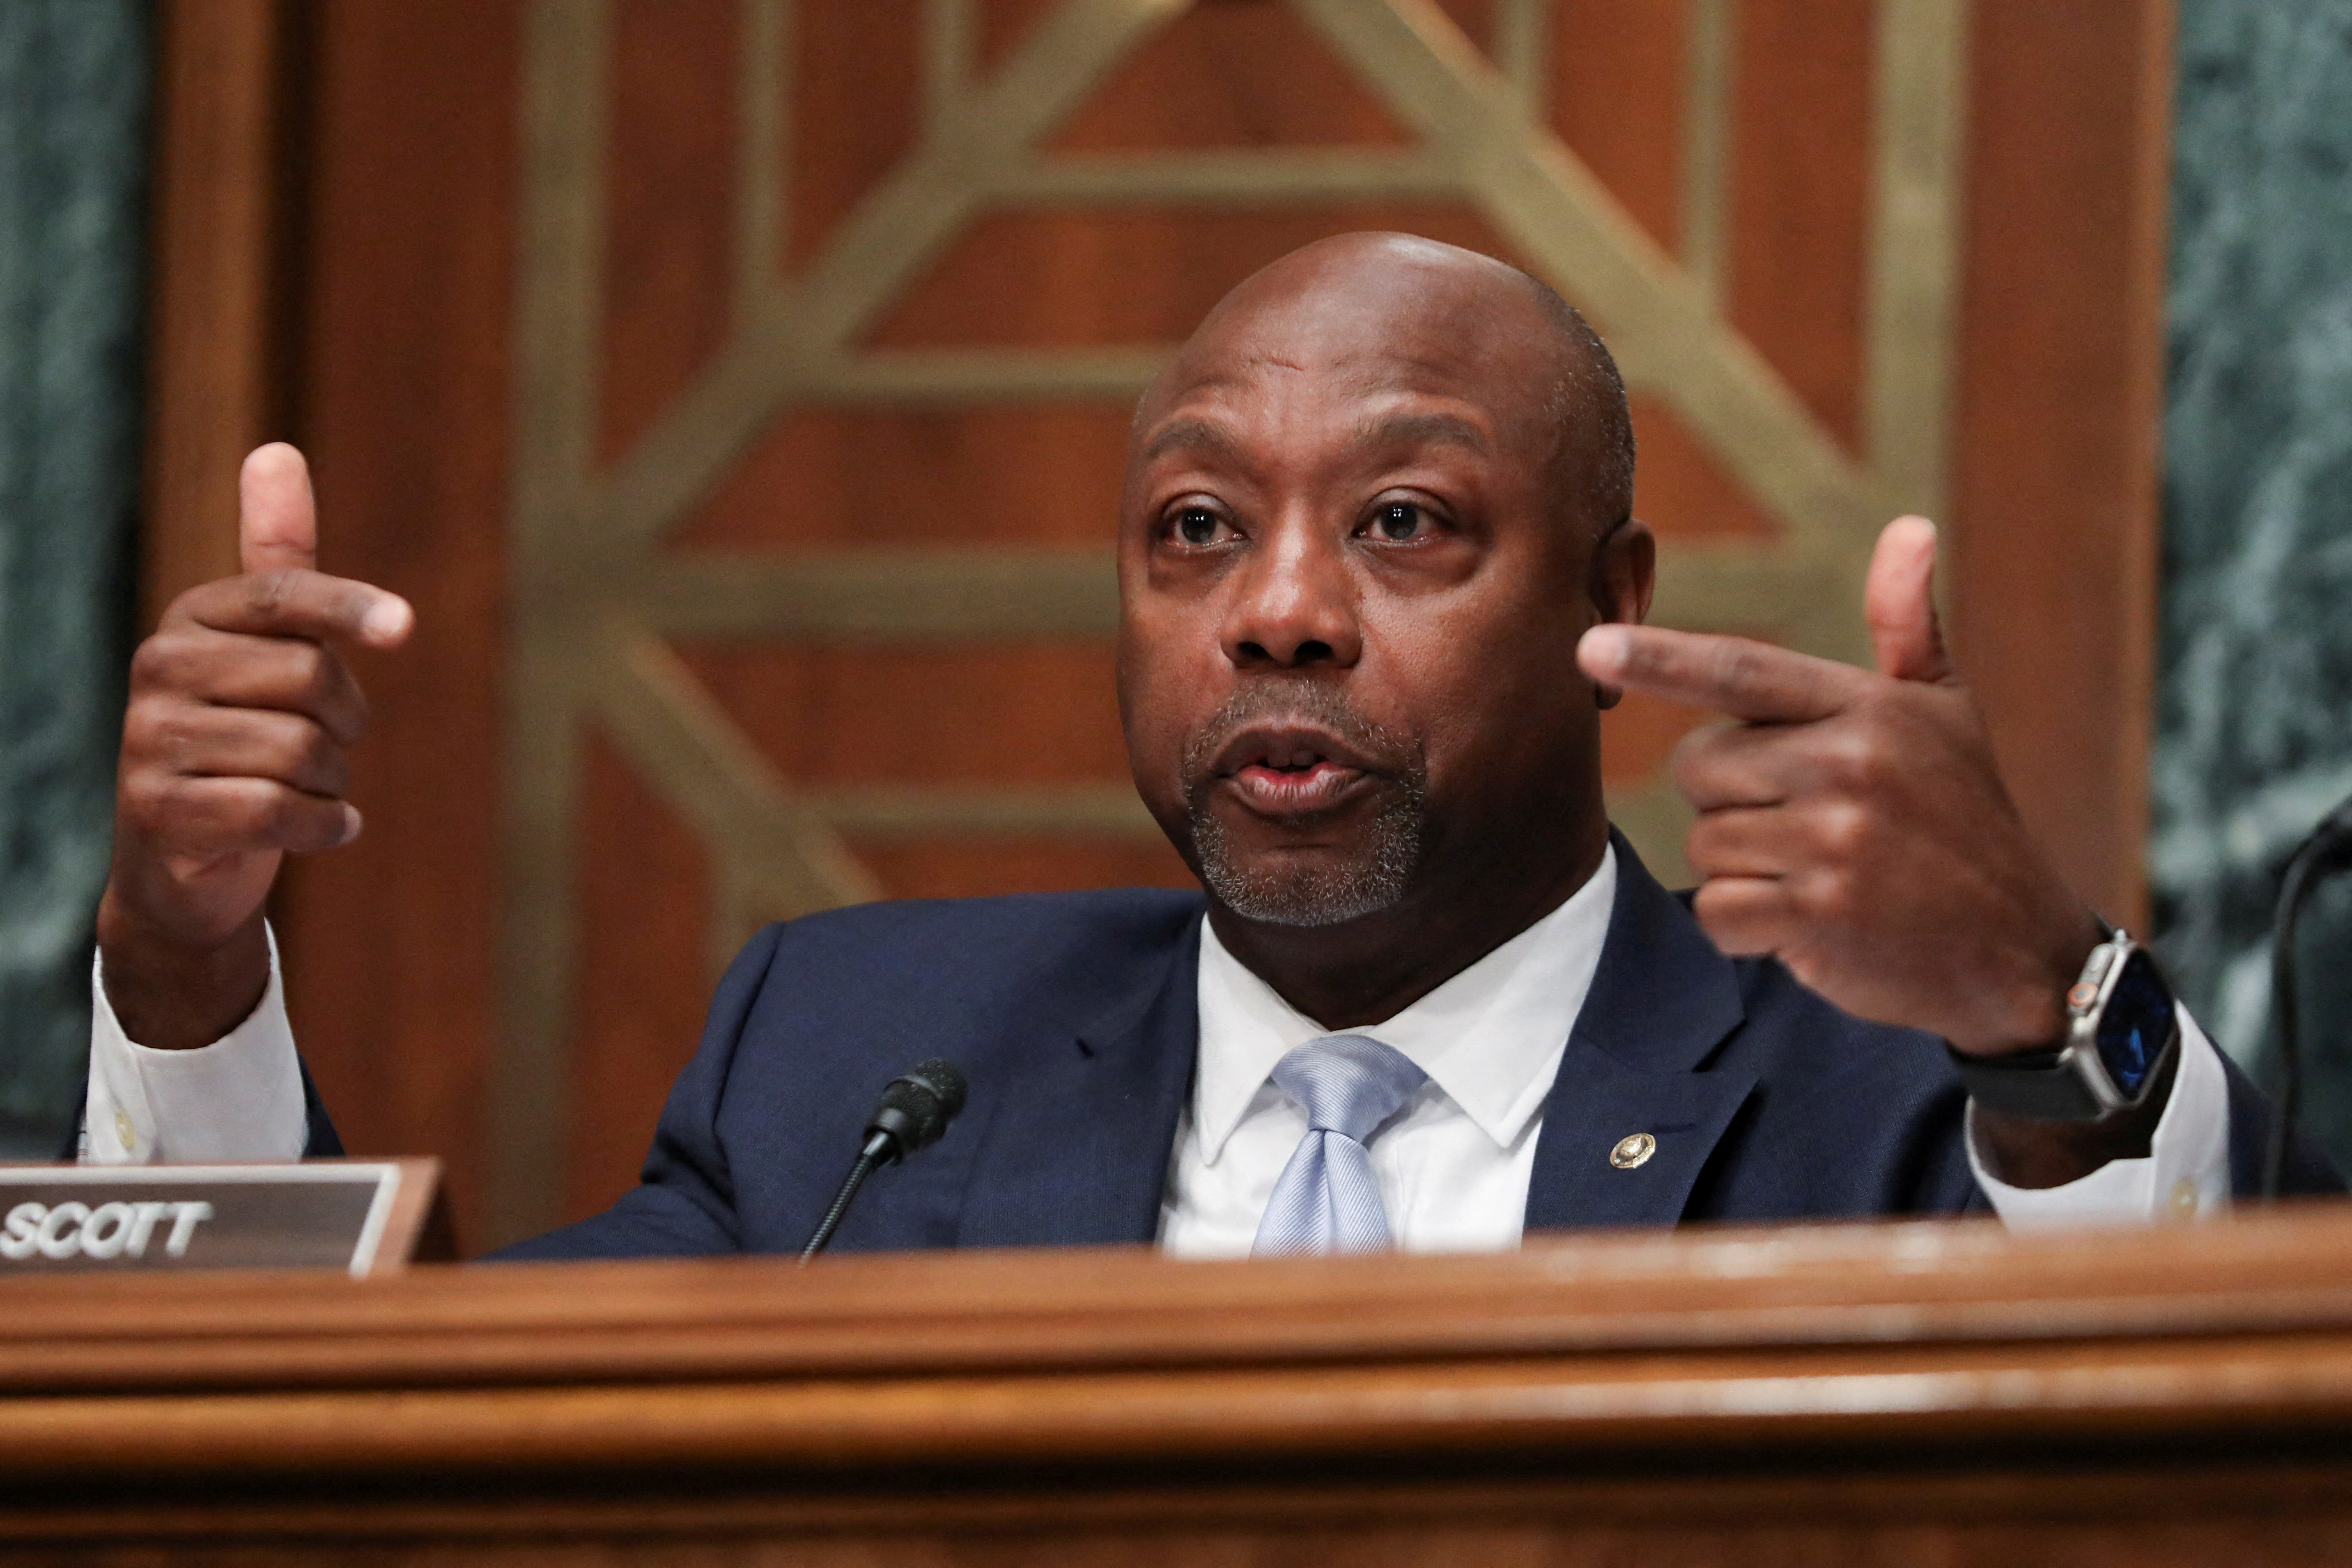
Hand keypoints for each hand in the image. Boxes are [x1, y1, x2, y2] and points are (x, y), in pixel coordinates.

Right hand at [96, 444, 411, 1049]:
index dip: (349, 607)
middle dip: (344, 720)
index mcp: (193, 621)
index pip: (281, 595)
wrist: (186, 861)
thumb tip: (276, 449)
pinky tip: (311, 828)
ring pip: (302, 751)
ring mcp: (150, 743)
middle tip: (321, 742)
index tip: (404, 626)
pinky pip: (279, 811)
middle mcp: (159, 670)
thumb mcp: (264, 646)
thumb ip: (279, 561)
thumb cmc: (246, 736)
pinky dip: (320, 826)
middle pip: (309, 678)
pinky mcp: (159, 813)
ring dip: (329, 780)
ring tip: (296, 787)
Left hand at [1575, 517, 2101, 1058]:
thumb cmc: (1963, 816)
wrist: (2017, 948)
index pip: (1741, 671)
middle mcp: (1849, 766)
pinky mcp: (1817, 917)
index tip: (1590, 648)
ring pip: (1705, 842)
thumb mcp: (1945, 712)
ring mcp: (1833, 844)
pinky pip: (1717, 910)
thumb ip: (1905, 625)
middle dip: (1729, 796)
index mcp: (1869, 708)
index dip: (1659, 658)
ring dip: (1743, 864)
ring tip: (1820, 870)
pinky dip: (1746, 925)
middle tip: (1806, 818)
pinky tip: (1807, 920)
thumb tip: (1910, 528)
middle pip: (1698, 767)